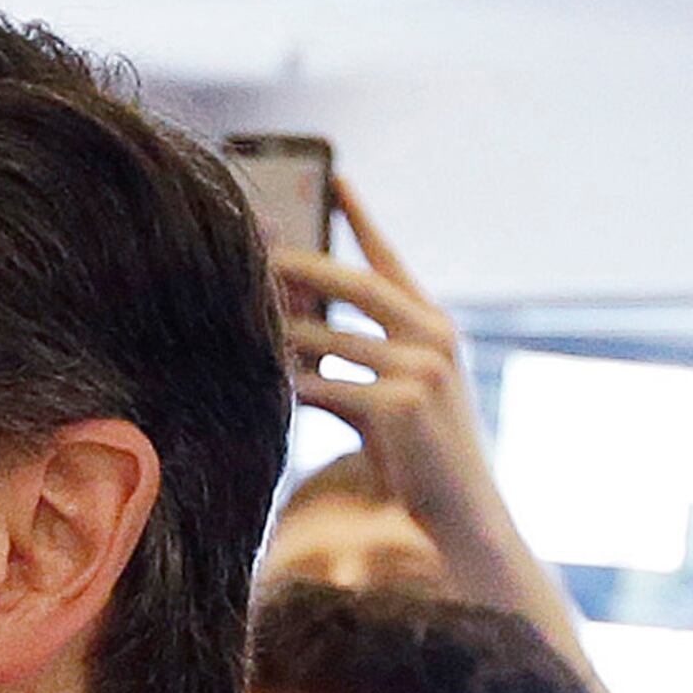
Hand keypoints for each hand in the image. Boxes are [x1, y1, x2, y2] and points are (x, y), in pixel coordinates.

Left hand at [274, 183, 506, 554]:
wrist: (460, 514)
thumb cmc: (421, 457)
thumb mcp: (395, 393)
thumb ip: (357, 355)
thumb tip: (289, 327)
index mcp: (436, 326)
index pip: (391, 261)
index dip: (361, 220)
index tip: (336, 179)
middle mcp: (434, 336)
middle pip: (354, 285)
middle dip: (299, 268)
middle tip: (251, 249)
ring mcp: (421, 368)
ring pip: (327, 338)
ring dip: (276, 334)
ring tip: (231, 319)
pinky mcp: (399, 403)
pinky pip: (321, 385)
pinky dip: (284, 385)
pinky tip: (253, 382)